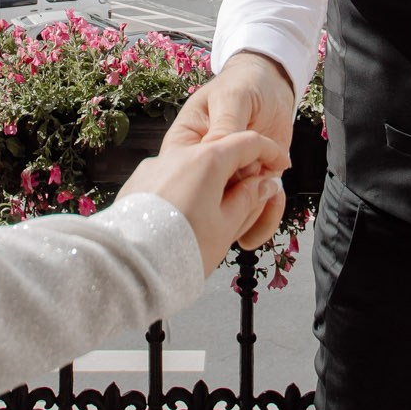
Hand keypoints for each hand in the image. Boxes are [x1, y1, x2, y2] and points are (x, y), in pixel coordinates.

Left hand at [119, 130, 288, 269]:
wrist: (131, 267)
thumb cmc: (182, 249)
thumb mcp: (226, 226)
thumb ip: (248, 198)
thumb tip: (265, 183)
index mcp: (207, 160)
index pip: (248, 142)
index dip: (270, 152)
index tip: (280, 164)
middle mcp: (178, 155)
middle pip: (218, 153)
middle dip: (237, 170)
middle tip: (249, 195)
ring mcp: (154, 167)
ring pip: (191, 167)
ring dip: (207, 181)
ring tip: (213, 214)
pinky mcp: (137, 182)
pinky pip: (168, 179)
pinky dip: (183, 189)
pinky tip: (184, 216)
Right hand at [167, 53, 295, 247]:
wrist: (272, 87)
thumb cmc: (244, 85)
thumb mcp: (232, 98)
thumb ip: (224, 124)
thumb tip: (216, 154)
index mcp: (186, 145)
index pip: (189, 173)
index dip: (210, 179)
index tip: (234, 170)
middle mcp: (204, 169)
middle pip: (209, 201)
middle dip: (235, 198)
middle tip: (256, 177)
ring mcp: (228, 180)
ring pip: (231, 214)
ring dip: (253, 208)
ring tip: (270, 186)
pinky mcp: (251, 187)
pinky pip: (253, 212)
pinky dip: (266, 211)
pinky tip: (276, 194)